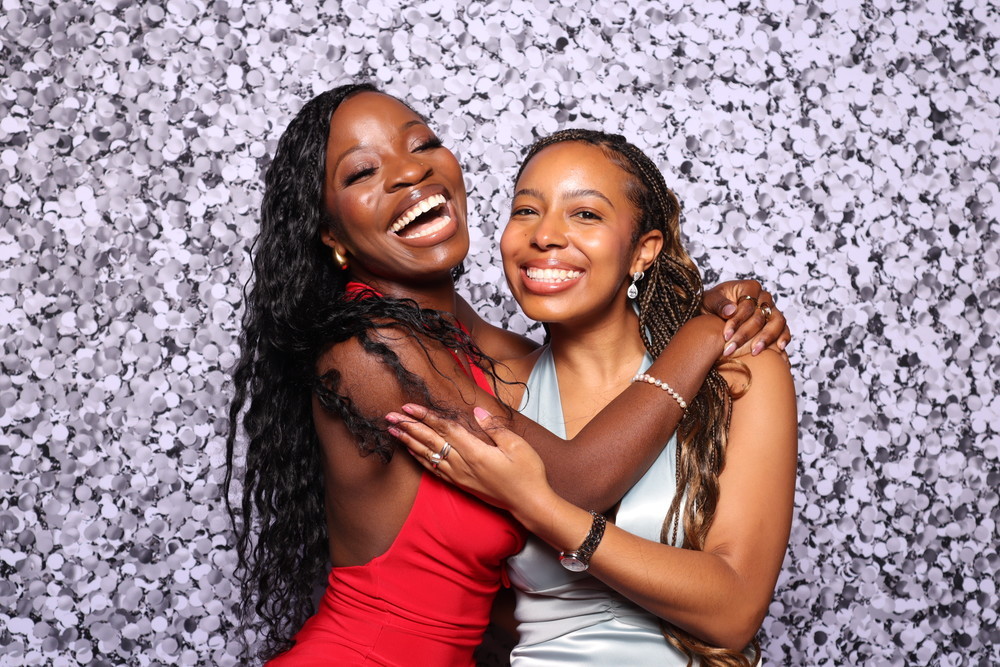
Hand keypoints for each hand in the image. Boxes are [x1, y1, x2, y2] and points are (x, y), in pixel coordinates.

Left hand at [385, 404, 551, 513]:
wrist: (529, 503)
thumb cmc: (527, 473)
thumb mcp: (517, 445)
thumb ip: (494, 428)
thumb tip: (476, 412)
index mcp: (475, 452)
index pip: (445, 429)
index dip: (426, 416)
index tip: (408, 407)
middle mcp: (462, 464)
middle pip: (431, 441)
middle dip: (409, 427)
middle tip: (390, 416)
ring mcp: (459, 476)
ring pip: (428, 455)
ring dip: (409, 442)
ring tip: (393, 431)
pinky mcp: (460, 484)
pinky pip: (435, 469)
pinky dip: (420, 459)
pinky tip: (411, 452)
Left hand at [702, 279, 791, 355]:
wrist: (715, 312)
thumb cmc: (712, 304)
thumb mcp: (710, 301)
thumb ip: (719, 304)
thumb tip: (731, 310)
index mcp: (750, 288)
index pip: (747, 305)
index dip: (737, 321)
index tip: (726, 336)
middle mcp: (764, 297)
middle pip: (761, 316)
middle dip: (745, 335)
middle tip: (731, 349)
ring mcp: (772, 309)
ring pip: (776, 322)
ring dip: (766, 338)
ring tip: (754, 351)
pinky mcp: (775, 322)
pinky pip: (783, 329)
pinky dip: (784, 337)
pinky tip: (780, 348)